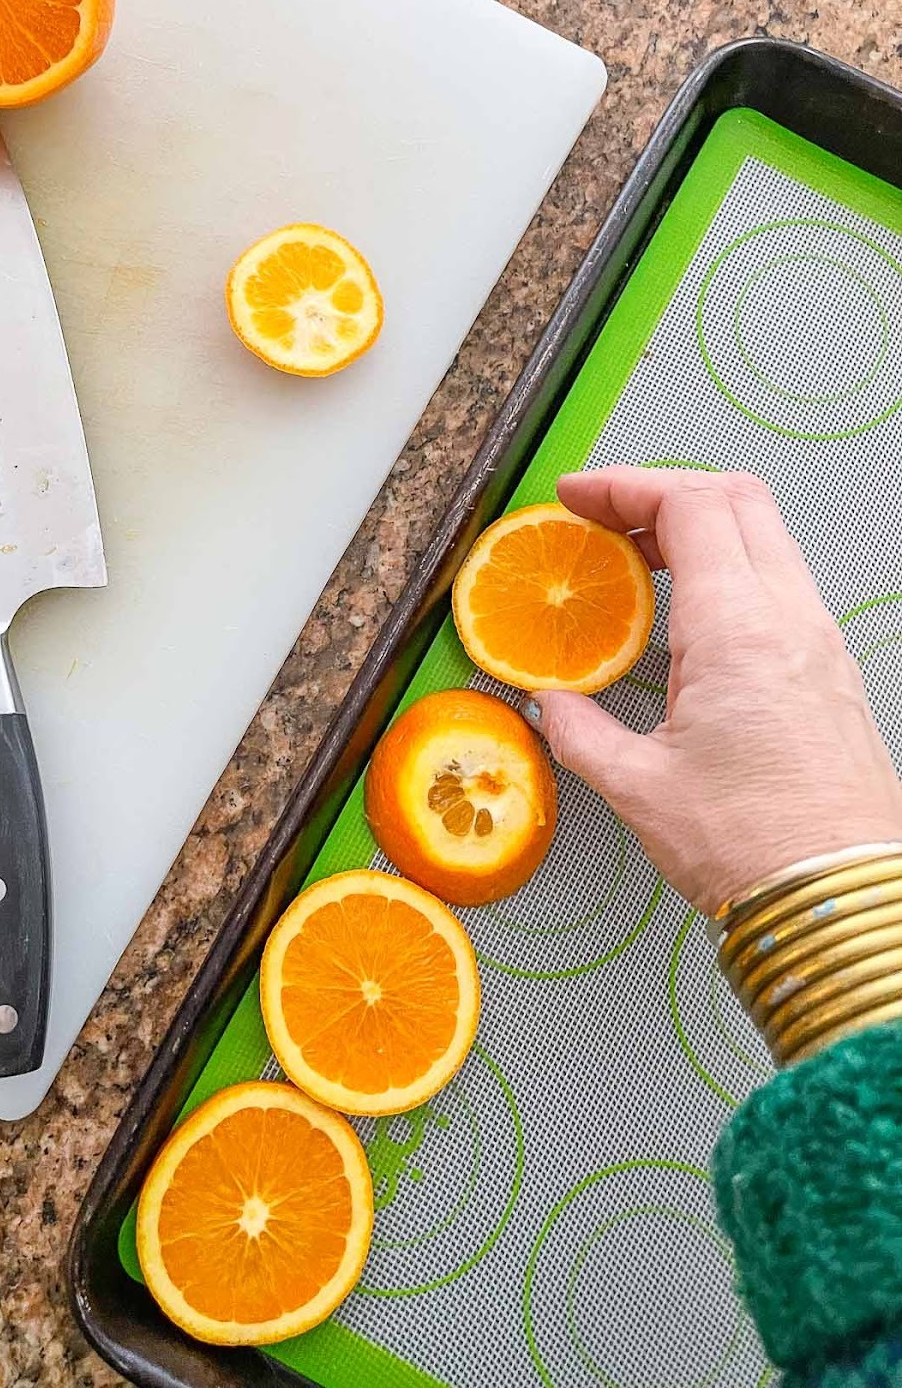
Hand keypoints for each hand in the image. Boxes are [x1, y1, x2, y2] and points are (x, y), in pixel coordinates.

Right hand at [528, 466, 901, 914]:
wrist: (840, 901)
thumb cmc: (755, 846)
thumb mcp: (638, 788)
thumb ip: (579, 731)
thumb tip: (547, 703)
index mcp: (739, 629)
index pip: (688, 505)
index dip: (624, 486)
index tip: (576, 498)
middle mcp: (790, 618)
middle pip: (737, 498)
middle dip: (662, 491)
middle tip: (604, 516)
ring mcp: (818, 641)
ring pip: (766, 537)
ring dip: (699, 529)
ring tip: (638, 562)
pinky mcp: (829, 671)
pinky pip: (780, 585)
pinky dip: (728, 572)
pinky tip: (686, 617)